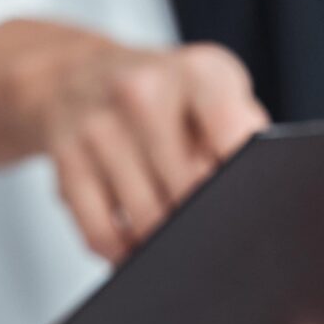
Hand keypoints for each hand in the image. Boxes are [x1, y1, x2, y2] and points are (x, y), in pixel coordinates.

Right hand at [0, 20, 267, 261]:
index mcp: (198, 72)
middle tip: (212, 224)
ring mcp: (99, 125)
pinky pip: (102, 234)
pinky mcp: (66, 161)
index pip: (235, 137)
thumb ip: (242, 134)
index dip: (245, 182)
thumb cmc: (166, 95)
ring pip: (147, 220)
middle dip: (206, 219)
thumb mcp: (215, 92)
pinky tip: (135, 243)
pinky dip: (123, 252)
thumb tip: (257, 196)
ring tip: (176, 234)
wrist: (77, 74)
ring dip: (166, 242)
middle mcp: (144, 91)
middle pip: (191, 191)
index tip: (246, 202)